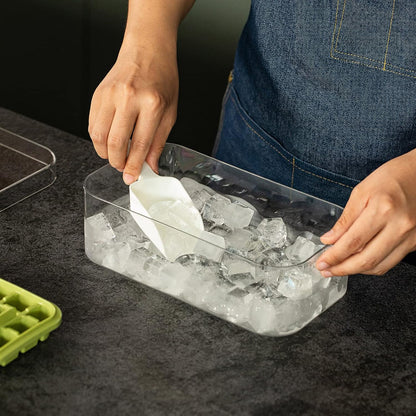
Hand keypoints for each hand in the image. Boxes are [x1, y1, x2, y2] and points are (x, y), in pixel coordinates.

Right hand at [88, 48, 177, 183]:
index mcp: (152, 104)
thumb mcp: (170, 112)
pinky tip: (109, 140)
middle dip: (117, 163)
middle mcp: (128, 98)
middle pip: (114, 143)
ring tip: (116, 155)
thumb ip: (158, 142)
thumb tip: (150, 167)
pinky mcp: (98, 94)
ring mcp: (110, 94)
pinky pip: (92, 124)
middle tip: (124, 167)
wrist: (147, 50)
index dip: (134, 167)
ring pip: (98, 136)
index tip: (131, 178)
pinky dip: (98, 139)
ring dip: (105, 153)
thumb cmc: (162, 79)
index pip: (139, 145)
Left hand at [315, 149, 415, 276]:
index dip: (334, 256)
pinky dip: (372, 266)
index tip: (321, 262)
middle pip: (366, 259)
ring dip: (356, 271)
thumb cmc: (392, 177)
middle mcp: (399, 226)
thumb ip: (345, 219)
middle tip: (326, 270)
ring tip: (338, 268)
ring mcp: (410, 237)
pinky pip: (390, 262)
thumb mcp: (361, 192)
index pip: (352, 242)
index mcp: (382, 210)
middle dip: (342, 269)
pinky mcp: (415, 242)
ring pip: (379, 266)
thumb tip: (329, 239)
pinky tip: (357, 263)